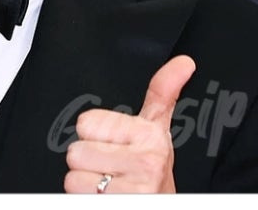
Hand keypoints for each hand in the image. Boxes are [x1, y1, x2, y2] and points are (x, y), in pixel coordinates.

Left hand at [64, 54, 195, 192]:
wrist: (159, 207)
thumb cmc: (150, 173)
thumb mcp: (157, 130)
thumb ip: (163, 92)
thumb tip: (184, 62)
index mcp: (150, 135)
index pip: (86, 123)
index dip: (94, 137)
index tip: (116, 146)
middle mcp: (147, 161)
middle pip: (76, 150)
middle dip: (88, 163)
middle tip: (111, 170)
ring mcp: (135, 187)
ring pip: (73, 175)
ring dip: (85, 184)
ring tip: (109, 185)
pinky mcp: (121, 203)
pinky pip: (75, 195)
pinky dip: (84, 199)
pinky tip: (106, 198)